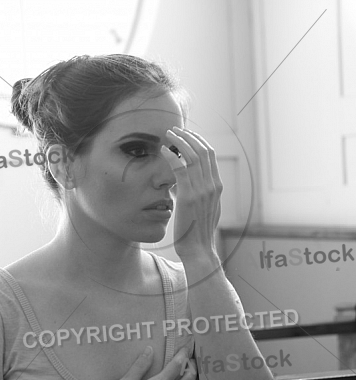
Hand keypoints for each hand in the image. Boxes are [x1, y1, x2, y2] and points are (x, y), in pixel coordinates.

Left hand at [161, 127, 222, 260]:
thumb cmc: (197, 232)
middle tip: (175, 130)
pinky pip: (180, 168)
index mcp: (217, 187)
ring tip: (167, 135)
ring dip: (179, 141)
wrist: (198, 250)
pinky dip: (171, 156)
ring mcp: (201, 190)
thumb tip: (183, 183)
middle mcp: (212, 185)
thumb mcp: (203, 209)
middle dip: (189, 136)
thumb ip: (197, 193)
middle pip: (203, 150)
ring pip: (192, 156)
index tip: (187, 135)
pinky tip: (162, 150)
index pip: (211, 155)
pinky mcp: (188, 196)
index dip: (198, 141)